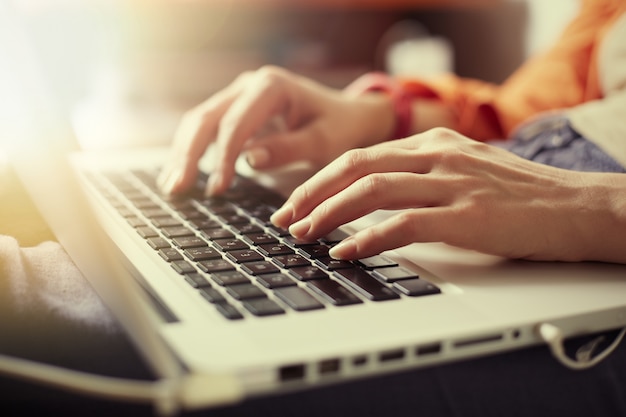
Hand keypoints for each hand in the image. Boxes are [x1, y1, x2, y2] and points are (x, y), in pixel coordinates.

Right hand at [158, 66, 393, 195]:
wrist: (346, 115)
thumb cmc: (338, 128)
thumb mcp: (323, 142)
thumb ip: (289, 149)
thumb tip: (249, 160)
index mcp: (271, 86)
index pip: (235, 122)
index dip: (222, 157)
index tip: (217, 188)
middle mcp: (249, 84)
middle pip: (207, 118)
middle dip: (189, 155)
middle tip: (177, 189)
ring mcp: (239, 94)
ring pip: (199, 121)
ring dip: (183, 154)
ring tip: (172, 187)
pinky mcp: (235, 109)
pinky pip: (206, 127)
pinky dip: (191, 151)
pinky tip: (179, 174)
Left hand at [271, 128, 624, 262]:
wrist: (577, 206)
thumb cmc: (519, 195)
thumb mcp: (464, 170)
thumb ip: (421, 175)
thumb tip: (372, 199)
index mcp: (433, 142)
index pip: (360, 156)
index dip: (321, 180)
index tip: (297, 202)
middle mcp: (437, 156)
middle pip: (355, 167)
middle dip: (312, 194)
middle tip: (285, 219)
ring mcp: (452, 183)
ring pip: (372, 192)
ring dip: (329, 214)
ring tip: (304, 235)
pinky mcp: (467, 216)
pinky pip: (403, 223)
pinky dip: (368, 238)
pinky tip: (347, 252)